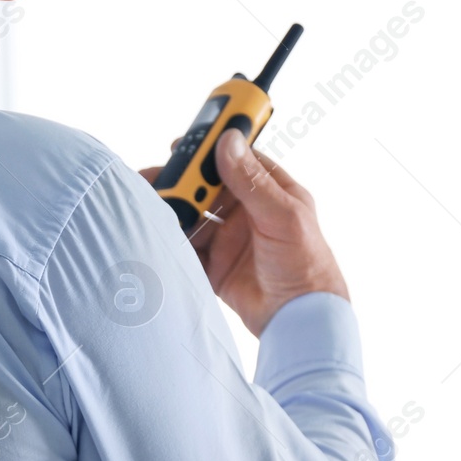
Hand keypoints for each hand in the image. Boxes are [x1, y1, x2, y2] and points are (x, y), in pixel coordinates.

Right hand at [139, 129, 348, 337]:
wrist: (298, 318)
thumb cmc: (307, 263)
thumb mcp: (282, 216)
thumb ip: (252, 181)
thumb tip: (228, 142)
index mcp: (269, 192)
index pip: (235, 161)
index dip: (208, 151)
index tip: (182, 144)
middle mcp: (246, 213)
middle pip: (206, 189)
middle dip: (181, 183)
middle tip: (156, 180)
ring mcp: (228, 239)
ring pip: (193, 218)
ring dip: (174, 213)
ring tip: (153, 210)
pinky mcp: (215, 266)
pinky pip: (187, 250)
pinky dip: (172, 244)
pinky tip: (159, 238)